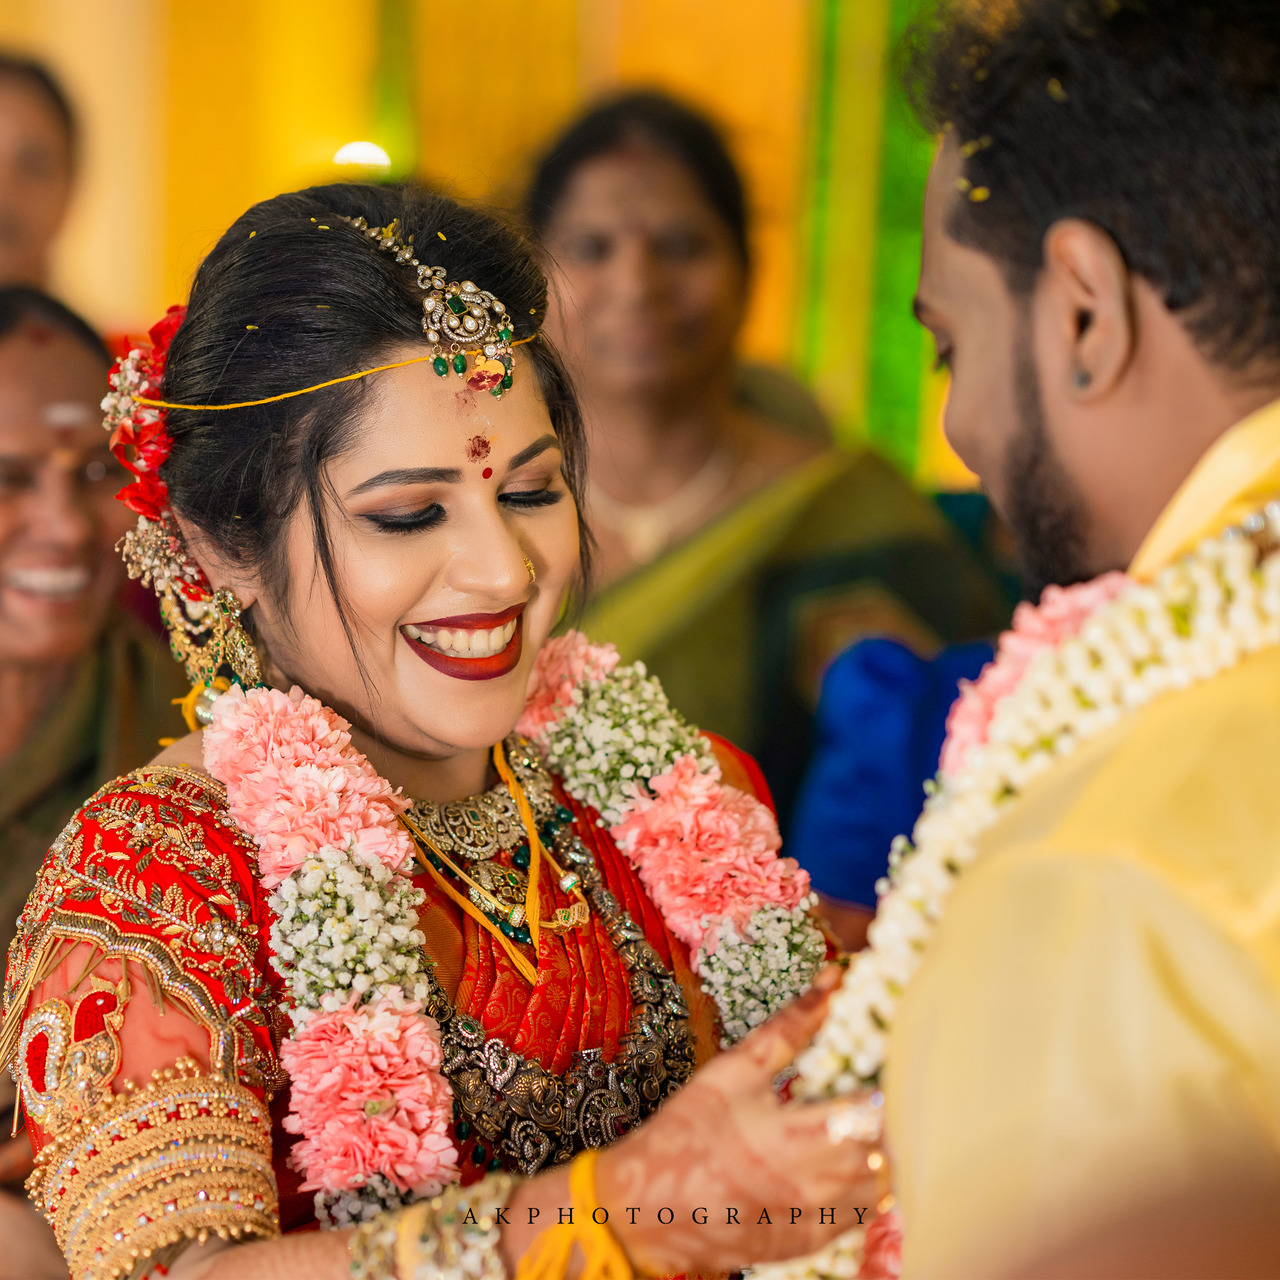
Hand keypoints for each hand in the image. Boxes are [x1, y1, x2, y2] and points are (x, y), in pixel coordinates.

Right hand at [597, 965, 880, 1275]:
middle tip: (892, 1084)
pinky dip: (868, 1186)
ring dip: (886, 1153)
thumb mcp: (733, 1071)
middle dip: (896, 1116)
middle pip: (889, 1152)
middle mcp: (814, 1187)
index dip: (895, 1083)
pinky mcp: (810, 1243)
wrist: (645, 1209)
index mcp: (796, 1137)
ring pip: (883, 1188)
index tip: (894, 1059)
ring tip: (873, 1121)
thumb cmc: (687, 1131)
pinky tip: (852, 1160)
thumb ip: (789, 1028)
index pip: (877, 1112)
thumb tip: (832, 982)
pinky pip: (862, 1217)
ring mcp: (816, 1222)